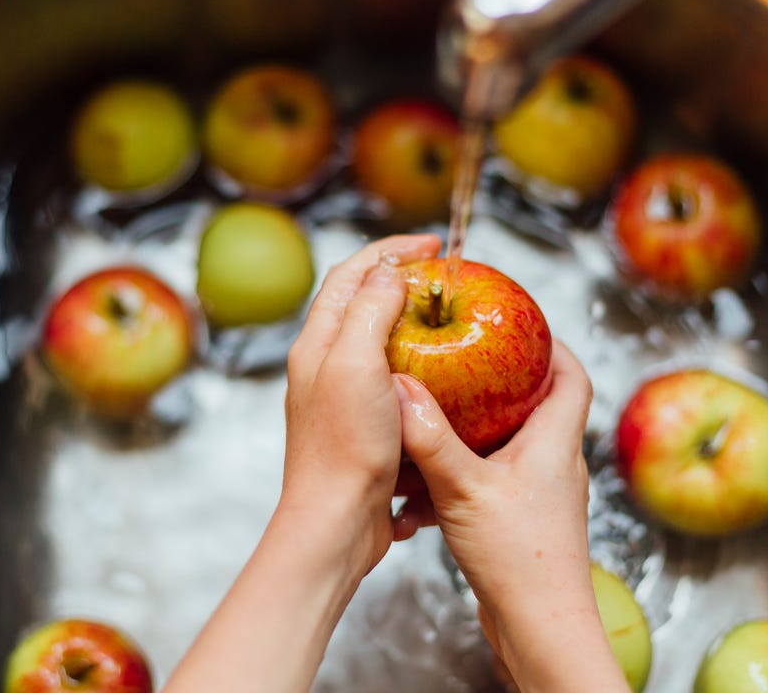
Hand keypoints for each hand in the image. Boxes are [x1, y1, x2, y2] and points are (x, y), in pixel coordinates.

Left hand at [281, 232, 440, 578]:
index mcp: (318, 343)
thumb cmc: (344, 446)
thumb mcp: (356, 364)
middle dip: (401, 280)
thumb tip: (389, 272)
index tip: (431, 245)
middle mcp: (326, 366)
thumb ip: (370, 311)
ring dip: (412, 324)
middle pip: (362, 304)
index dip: (390, 251)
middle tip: (443, 275)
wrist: (335, 523)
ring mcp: (344, 398)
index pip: (350, 275)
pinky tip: (447, 378)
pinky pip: (394, 383)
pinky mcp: (365, 428)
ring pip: (379, 343)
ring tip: (449, 319)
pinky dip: (421, 369)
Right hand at [393, 342, 628, 692]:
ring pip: (511, 444)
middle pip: (539, 405)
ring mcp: (541, 495)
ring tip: (439, 415)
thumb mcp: (465, 489)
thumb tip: (402, 389)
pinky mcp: (523, 522)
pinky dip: (463, 473)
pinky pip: (493, 480)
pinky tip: (427, 485)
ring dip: (477, 430)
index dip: (552, 345)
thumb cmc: (521, 560)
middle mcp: (555, 464)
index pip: (572, 376)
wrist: (540, 628)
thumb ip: (432, 439)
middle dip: (503, 381)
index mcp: (555, 443)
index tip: (520, 323)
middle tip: (465, 362)